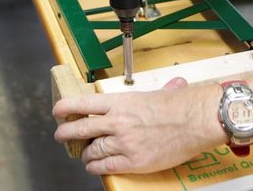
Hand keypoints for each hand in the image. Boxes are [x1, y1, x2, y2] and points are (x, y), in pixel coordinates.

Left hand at [53, 77, 220, 174]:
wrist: (194, 120)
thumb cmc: (180, 106)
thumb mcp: (159, 93)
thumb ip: (156, 92)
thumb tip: (173, 85)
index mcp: (120, 102)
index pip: (83, 104)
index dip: (66, 108)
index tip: (57, 111)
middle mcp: (117, 121)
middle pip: (80, 129)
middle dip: (65, 133)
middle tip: (60, 136)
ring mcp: (124, 143)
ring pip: (92, 151)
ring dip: (85, 154)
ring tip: (83, 155)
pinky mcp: (133, 161)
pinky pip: (105, 166)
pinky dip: (96, 167)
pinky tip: (93, 166)